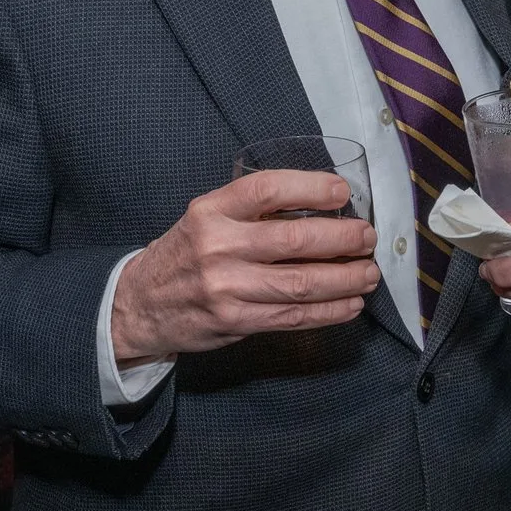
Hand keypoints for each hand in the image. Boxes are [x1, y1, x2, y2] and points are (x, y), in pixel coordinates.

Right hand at [108, 172, 379, 362]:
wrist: (140, 304)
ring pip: (301, 283)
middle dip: (342, 239)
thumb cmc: (186, 254)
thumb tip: (323, 206)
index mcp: (211, 211)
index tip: (342, 192)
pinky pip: (293, 317)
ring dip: (345, 278)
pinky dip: (329, 311)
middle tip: (367, 237)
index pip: (267, 190)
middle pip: (294, 240)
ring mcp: (226, 288)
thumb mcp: (207, 218)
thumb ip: (253, 211)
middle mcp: (217, 246)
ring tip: (369, 273)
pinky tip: (350, 303)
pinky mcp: (235, 322)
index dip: (311, 187)